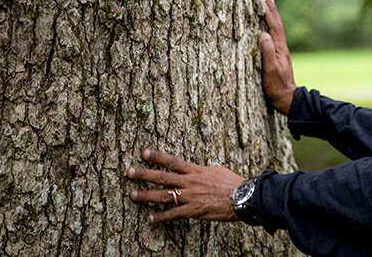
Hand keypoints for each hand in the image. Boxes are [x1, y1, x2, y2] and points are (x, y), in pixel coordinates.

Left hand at [126, 148, 243, 223]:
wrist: (242, 197)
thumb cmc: (232, 183)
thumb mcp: (216, 171)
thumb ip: (203, 171)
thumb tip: (198, 170)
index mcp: (195, 171)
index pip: (172, 161)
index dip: (157, 157)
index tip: (143, 152)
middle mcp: (189, 182)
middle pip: (163, 176)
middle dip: (144, 174)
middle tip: (129, 171)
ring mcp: (190, 196)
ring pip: (164, 195)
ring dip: (147, 195)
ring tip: (133, 194)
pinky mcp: (193, 211)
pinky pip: (174, 214)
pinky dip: (161, 217)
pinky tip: (151, 219)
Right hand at [258, 0, 296, 115]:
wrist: (287, 99)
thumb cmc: (277, 86)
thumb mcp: (270, 69)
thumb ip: (267, 51)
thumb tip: (262, 33)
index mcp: (280, 49)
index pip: (274, 27)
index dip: (270, 14)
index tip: (266, 1)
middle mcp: (281, 49)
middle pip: (277, 27)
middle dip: (272, 13)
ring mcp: (281, 54)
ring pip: (276, 32)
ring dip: (272, 20)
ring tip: (268, 10)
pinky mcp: (278, 59)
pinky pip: (274, 39)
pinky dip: (271, 30)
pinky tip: (268, 31)